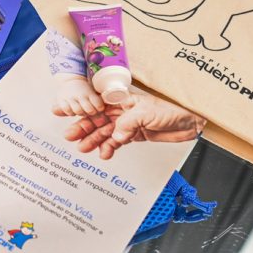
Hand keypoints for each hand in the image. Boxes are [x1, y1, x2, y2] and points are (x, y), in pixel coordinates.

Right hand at [51, 75, 104, 116]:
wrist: (69, 80)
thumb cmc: (83, 90)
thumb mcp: (92, 91)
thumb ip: (98, 100)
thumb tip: (106, 108)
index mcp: (89, 92)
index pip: (98, 104)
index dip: (99, 108)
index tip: (98, 108)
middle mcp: (80, 95)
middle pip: (89, 110)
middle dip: (90, 112)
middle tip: (89, 111)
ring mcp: (70, 97)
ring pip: (77, 111)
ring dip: (80, 113)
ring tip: (80, 110)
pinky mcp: (62, 100)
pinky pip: (67, 110)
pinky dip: (70, 113)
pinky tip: (72, 110)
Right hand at [63, 91, 205, 159]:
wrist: (191, 120)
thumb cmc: (172, 108)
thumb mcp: (148, 112)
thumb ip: (128, 124)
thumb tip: (115, 136)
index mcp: (122, 98)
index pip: (95, 101)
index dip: (78, 106)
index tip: (61, 110)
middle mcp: (122, 110)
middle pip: (97, 118)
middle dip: (82, 126)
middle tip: (70, 136)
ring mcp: (127, 123)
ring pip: (105, 132)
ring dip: (94, 140)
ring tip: (83, 149)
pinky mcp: (134, 135)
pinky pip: (117, 142)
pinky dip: (110, 148)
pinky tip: (104, 154)